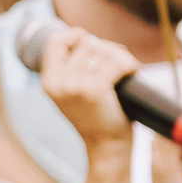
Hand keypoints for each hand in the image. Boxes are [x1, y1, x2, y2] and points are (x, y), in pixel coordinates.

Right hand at [38, 24, 141, 160]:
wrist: (105, 147)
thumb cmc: (95, 118)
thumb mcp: (72, 93)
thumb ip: (70, 68)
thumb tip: (84, 36)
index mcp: (49, 82)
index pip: (54, 41)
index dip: (73, 34)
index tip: (89, 40)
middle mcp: (58, 83)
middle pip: (87, 43)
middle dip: (107, 50)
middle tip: (117, 67)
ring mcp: (75, 86)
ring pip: (104, 50)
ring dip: (121, 57)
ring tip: (125, 72)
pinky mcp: (95, 89)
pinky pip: (118, 62)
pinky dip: (130, 65)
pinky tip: (132, 73)